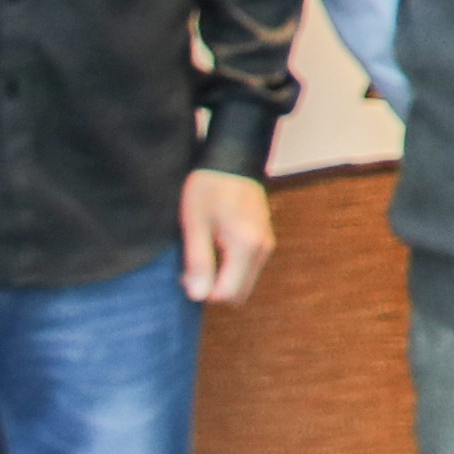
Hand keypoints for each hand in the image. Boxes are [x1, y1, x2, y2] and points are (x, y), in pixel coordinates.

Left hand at [176, 166, 274, 305]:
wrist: (233, 157)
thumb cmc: (209, 187)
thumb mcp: (195, 224)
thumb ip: (198, 261)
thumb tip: (198, 296)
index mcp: (246, 246)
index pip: (226, 294)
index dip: (202, 290)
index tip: (187, 271)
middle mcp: (263, 249)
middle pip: (238, 294)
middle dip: (213, 289)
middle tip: (193, 265)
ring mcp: (266, 244)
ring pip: (243, 282)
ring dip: (222, 279)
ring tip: (203, 252)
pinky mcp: (264, 240)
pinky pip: (248, 269)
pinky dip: (230, 268)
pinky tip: (215, 246)